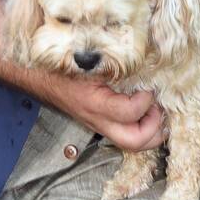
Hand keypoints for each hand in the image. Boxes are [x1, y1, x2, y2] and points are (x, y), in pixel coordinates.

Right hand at [30, 70, 165, 151]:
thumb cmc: (66, 64)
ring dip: (151, 131)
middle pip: (134, 142)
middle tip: (159, 108)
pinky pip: (125, 134)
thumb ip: (118, 61)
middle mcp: (98, 120)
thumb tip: (148, 55)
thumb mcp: (93, 60)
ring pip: (131, 144)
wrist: (41, 76)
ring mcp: (99, 125)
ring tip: (155, 110)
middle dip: (154, 128)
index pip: (129, 112)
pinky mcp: (101, 125)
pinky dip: (141, 127)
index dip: (146, 100)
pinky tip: (146, 111)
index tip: (149, 87)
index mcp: (95, 102)